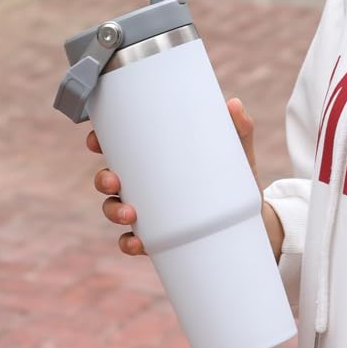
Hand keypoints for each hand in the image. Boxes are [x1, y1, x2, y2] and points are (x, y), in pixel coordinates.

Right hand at [86, 98, 283, 259]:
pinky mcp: (158, 235)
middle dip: (103, 179)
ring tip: (130, 214)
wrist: (252, 217)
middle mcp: (145, 185)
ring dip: (113, 211)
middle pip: (109, 179)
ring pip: (115, 209)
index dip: (99, 142)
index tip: (95, 140)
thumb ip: (238, 128)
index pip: (119, 148)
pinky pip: (133, 240)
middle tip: (114, 180)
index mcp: (155, 160)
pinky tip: (137, 243)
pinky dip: (128, 243)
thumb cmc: (235, 176)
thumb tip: (234, 104)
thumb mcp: (237, 152)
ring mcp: (149, 211)